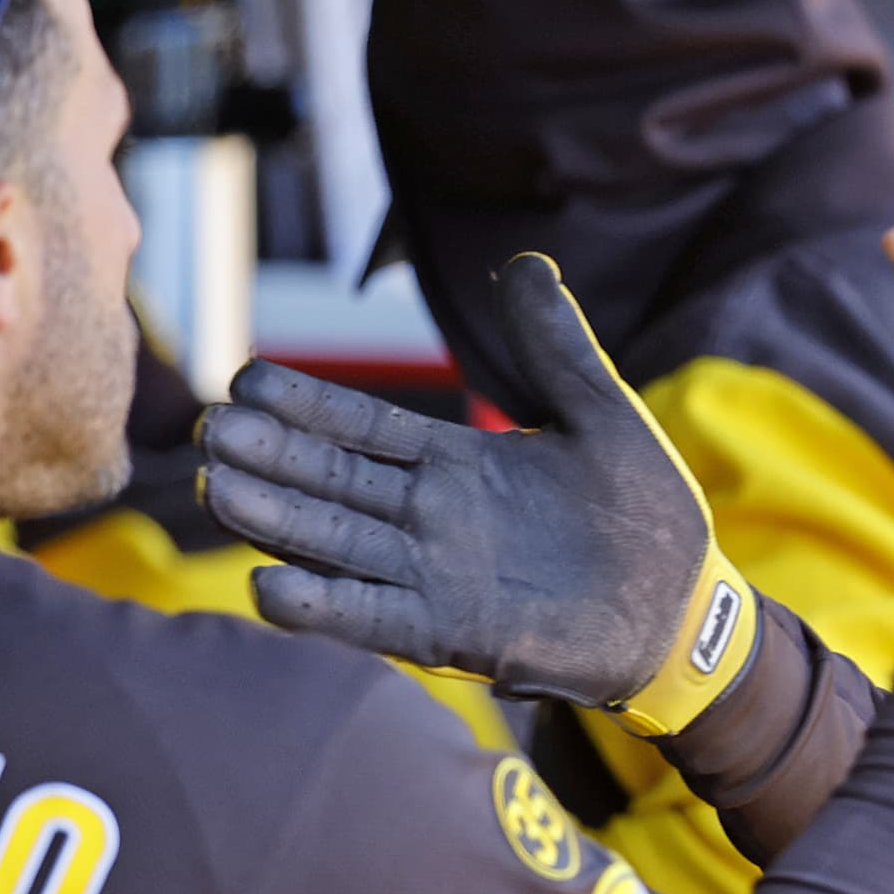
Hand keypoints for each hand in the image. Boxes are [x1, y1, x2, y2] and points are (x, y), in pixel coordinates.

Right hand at [198, 257, 750, 732]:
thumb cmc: (645, 516)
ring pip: (339, 542)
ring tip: (214, 488)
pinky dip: (325, 606)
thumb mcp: (602, 413)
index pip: (366, 427)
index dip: (308, 405)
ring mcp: (438, 577)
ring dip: (278, 520)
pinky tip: (267, 588)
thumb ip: (555, 346)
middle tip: (207, 430)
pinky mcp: (457, 632)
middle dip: (272, 456)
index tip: (245, 376)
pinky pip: (377, 617)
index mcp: (460, 465)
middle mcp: (433, 519)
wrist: (686, 608)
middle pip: (333, 481)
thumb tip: (526, 261)